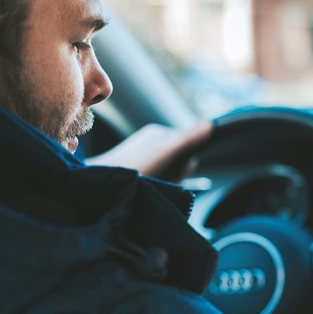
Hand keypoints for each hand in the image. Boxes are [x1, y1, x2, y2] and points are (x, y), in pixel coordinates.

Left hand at [87, 122, 212, 182]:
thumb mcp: (166, 151)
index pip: (186, 144)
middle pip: (178, 161)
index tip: (181, 169)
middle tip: (165, 180)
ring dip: (167, 182)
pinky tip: (147, 188)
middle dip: (177, 174)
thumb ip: (188, 139)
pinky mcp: (136, 174)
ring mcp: (142, 159)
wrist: (102, 184)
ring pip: (167, 173)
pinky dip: (156, 187)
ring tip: (154, 184)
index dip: (187, 161)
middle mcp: (150, 145)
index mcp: (157, 135)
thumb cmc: (134, 165)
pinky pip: (156, 180)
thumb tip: (210, 125)